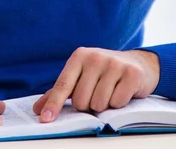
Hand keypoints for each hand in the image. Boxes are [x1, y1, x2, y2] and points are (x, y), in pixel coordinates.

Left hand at [33, 48, 159, 122]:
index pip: (63, 85)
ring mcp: (114, 64)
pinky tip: (122, 91)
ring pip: (98, 104)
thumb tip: (38, 109)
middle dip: (87, 105)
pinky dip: (118, 103)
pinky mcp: (132, 74)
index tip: (45, 119)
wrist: (137, 62)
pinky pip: (117, 102)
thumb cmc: (103, 72)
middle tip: (96, 94)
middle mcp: (95, 57)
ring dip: (103, 105)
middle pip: (81, 100)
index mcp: (79, 56)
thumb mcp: (81, 76)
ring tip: (109, 92)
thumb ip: (59, 92)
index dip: (54, 104)